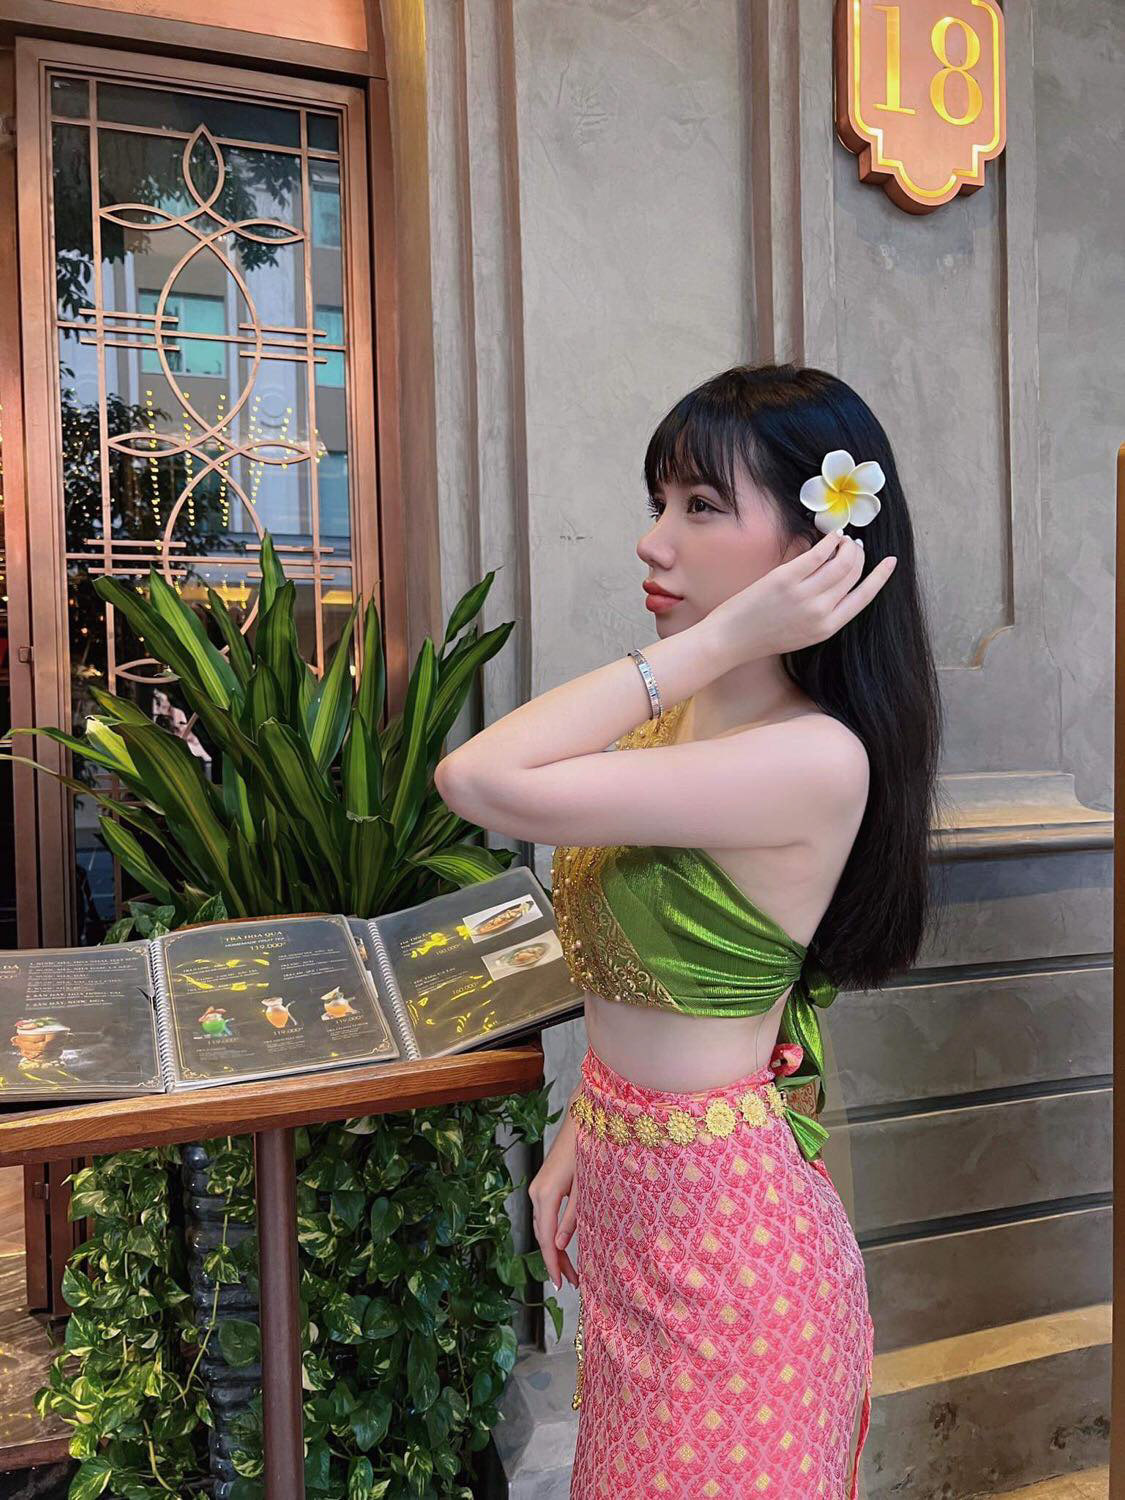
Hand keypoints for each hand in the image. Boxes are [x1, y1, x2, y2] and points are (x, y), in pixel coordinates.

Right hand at [528, 1114, 579, 1293]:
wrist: (583, 1120)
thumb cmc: (590, 1150)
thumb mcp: (586, 1189)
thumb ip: (573, 1218)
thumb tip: (558, 1246)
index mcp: (546, 1194)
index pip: (545, 1238)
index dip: (552, 1263)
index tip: (559, 1284)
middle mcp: (536, 1192)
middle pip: (541, 1235)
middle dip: (555, 1261)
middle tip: (571, 1283)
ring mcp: (537, 1187)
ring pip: (541, 1227)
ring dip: (553, 1248)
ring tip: (570, 1270)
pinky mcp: (543, 1184)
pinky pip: (544, 1215)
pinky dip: (551, 1233)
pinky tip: (562, 1245)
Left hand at [706, 530, 896, 663]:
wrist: (733, 639)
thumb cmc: (766, 636)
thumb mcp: (805, 633)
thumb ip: (825, 613)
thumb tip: (841, 583)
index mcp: (828, 626)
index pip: (865, 596)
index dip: (880, 576)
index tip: (890, 562)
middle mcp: (820, 610)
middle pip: (853, 574)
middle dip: (859, 556)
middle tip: (856, 546)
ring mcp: (804, 593)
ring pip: (840, 561)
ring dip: (847, 545)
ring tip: (844, 539)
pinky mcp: (787, 578)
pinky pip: (818, 553)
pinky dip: (829, 541)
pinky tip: (832, 536)